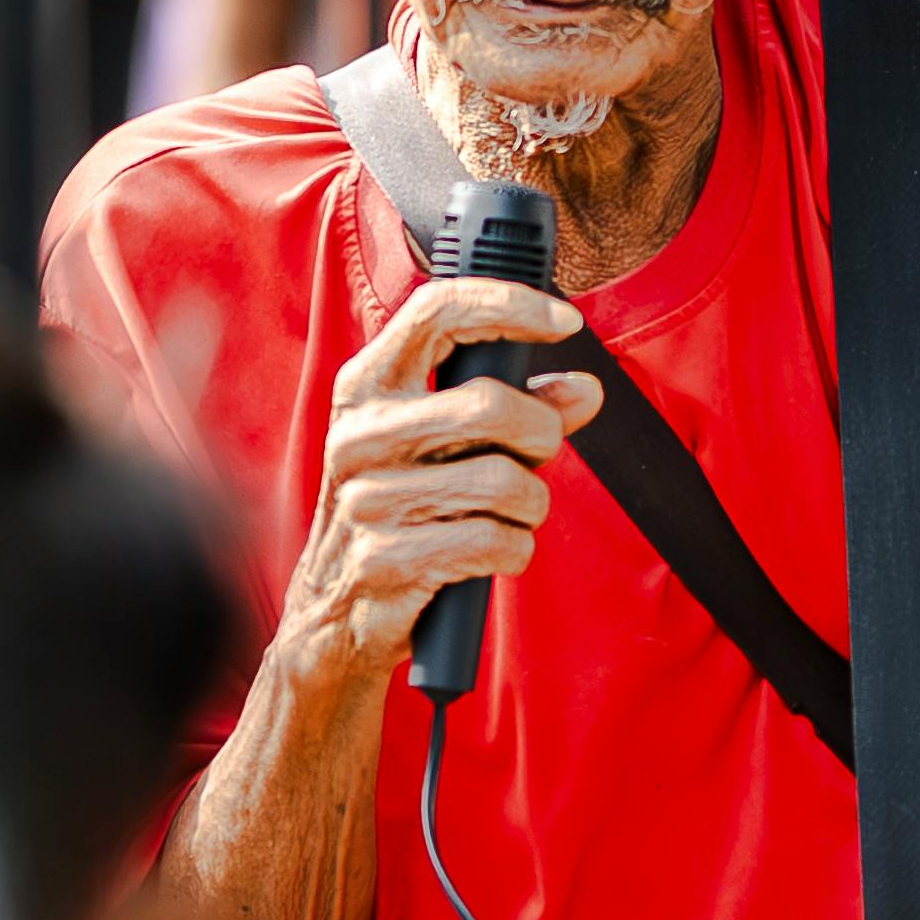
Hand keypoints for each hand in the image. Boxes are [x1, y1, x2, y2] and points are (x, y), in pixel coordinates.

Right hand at [281, 279, 602, 676]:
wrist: (334, 614)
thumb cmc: (403, 515)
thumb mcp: (448, 448)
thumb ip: (517, 409)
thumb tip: (585, 390)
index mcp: (367, 387)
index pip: (437, 311)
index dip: (511, 306)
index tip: (567, 322)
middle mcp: (359, 434)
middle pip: (491, 405)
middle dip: (541, 435)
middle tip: (537, 455)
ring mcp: (366, 499)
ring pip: (504, 483)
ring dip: (530, 506)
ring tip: (508, 516)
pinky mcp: (384, 560)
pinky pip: (496, 544)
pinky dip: (514, 551)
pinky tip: (490, 554)